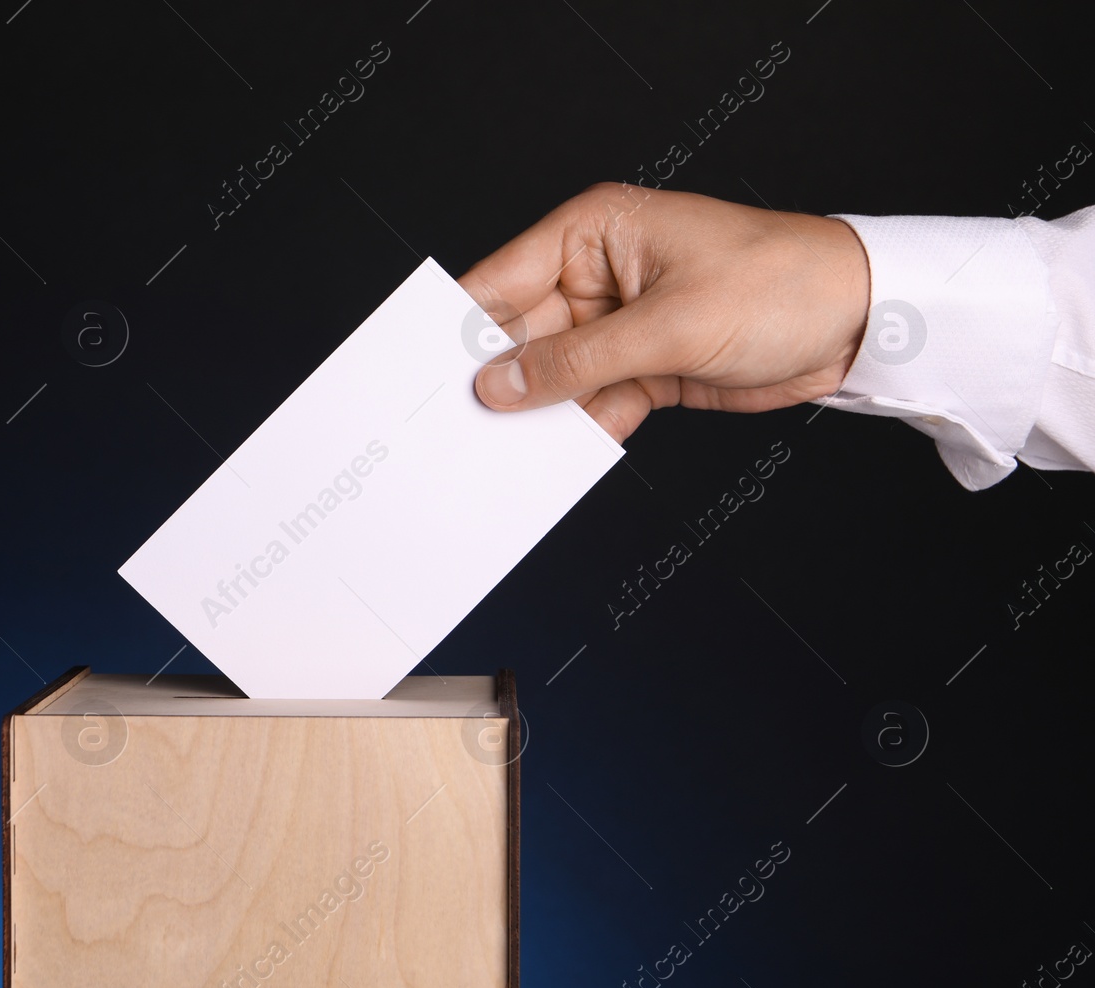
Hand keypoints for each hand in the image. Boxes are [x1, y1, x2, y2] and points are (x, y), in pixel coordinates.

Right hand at [460, 183, 871, 442]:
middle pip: (520, 337)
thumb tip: (501, 386)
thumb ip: (577, 362)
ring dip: (538, 414)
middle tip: (456, 431)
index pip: (501, 281)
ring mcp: (619, 325)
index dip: (461, 329)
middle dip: (498, 383)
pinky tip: (559, 457)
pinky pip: (592, 403)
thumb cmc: (779, 283)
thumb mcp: (669, 325)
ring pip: (554, 377)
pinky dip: (580, 430)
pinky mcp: (644, 368)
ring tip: (501, 454)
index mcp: (593, 233)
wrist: (861, 321)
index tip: (424, 377)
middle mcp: (596, 276)